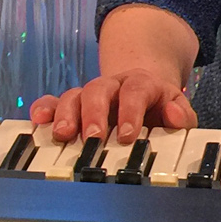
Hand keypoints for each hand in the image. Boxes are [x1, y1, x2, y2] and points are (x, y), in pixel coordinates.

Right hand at [28, 69, 197, 143]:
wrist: (145, 92)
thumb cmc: (160, 107)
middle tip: (93, 137)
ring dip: (66, 114)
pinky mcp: (73, 103)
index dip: (130, 111)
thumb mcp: (178, 110)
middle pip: (98, 89)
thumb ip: (181, 115)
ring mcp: (90, 94)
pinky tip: (39, 120)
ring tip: (62, 135)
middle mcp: (112, 85)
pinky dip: (45, 109)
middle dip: (94, 113)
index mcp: (141, 84)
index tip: (127, 135)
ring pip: (74, 95)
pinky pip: (54, 101)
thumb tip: (173, 114)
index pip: (135, 91)